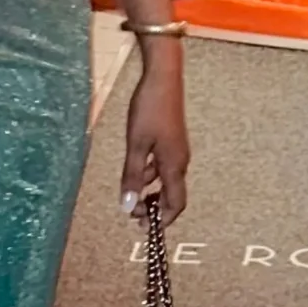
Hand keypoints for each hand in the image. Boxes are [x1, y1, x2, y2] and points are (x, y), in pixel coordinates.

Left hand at [120, 47, 188, 225]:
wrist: (162, 79)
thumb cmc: (149, 110)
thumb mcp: (136, 145)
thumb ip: (132, 177)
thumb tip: (127, 207)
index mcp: (174, 165)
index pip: (175, 204)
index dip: (162, 221)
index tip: (144, 227)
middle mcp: (180, 161)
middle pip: (172, 195)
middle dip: (155, 208)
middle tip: (134, 215)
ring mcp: (177, 151)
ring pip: (166, 180)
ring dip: (150, 191)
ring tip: (131, 194)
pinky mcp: (171, 141)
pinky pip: (163, 166)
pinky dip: (150, 174)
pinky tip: (136, 170)